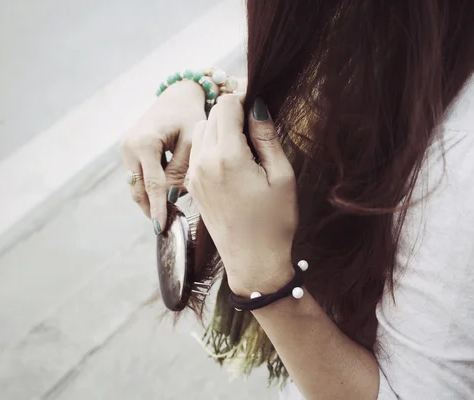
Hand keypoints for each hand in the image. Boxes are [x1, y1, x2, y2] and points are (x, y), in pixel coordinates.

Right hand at [120, 80, 216, 233]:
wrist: (177, 96)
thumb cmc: (190, 116)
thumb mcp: (192, 140)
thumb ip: (181, 169)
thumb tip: (171, 197)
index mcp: (144, 142)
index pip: (153, 184)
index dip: (157, 208)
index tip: (161, 227)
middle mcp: (129, 146)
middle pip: (139, 189)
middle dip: (151, 208)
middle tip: (166, 227)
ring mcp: (125, 149)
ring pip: (136, 186)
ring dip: (149, 201)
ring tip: (167, 216)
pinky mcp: (128, 152)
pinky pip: (138, 177)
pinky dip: (149, 189)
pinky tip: (164, 199)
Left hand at [188, 95, 297, 294]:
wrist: (253, 262)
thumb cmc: (274, 222)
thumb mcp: (281, 176)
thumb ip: (266, 137)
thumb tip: (257, 106)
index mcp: (227, 156)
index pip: (226, 105)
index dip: (243, 97)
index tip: (258, 103)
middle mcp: (204, 162)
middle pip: (212, 115)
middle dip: (233, 112)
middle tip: (256, 125)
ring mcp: (194, 175)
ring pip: (201, 130)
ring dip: (220, 128)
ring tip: (244, 145)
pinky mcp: (192, 186)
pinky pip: (196, 151)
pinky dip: (210, 145)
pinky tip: (232, 160)